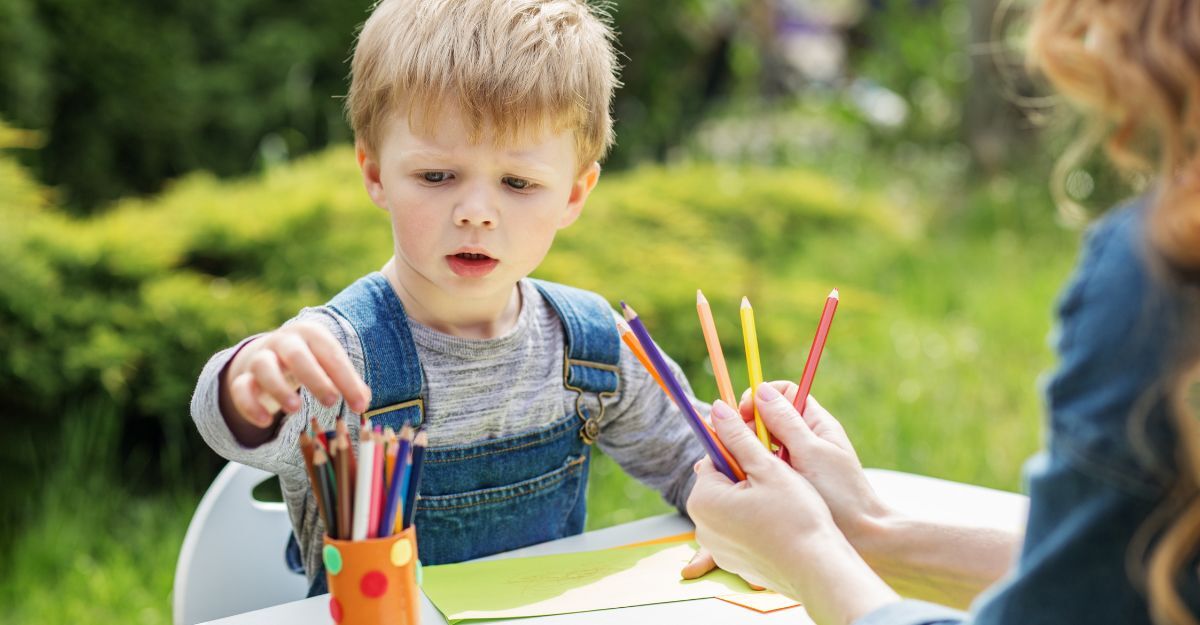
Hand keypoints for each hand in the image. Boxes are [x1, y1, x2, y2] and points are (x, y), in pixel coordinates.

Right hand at [219, 321, 370, 429]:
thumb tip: (363, 401)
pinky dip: (250, 405)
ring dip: (278, 387)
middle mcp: (283, 342)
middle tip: (332, 401)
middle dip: (315, 377)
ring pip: (264, 367)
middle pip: (296, 354)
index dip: (346, 379)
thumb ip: (348, 382)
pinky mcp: (242, 378)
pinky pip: (241, 389)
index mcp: (310, 334)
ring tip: (295, 409)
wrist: (269, 354)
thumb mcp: (329, 364)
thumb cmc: (310, 360)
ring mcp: (260, 358)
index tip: (360, 405)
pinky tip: (265, 422)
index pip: (330, 353)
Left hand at [687, 398, 842, 596]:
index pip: (713, 458)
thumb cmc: (795, 517)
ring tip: (786, 498)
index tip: (764, 446)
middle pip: (722, 483)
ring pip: (734, 507)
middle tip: (780, 473)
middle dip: (747, 473)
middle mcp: (703, 527)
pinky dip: (759, 522)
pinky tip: (785, 522)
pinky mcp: (737, 563)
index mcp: (703, 500)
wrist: (819, 571)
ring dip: (754, 497)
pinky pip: (743, 531)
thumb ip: (738, 436)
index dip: (740, 447)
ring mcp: (720, 548)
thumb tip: (717, 409)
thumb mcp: (767, 467)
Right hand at [739, 382, 891, 547]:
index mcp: (815, 424)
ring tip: (731, 465)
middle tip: (734, 443)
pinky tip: (738, 482)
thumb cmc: (841, 494)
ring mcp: (793, 462)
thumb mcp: (811, 453)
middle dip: (746, 425)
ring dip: (745, 449)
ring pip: (760, 444)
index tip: (744, 411)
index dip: (760, 397)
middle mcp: (803, 439)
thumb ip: (786, 422)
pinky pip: (761, 468)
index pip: (784, 393)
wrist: (861, 537)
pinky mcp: (786, 483)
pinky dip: (749, 469)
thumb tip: (761, 390)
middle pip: (766, 418)